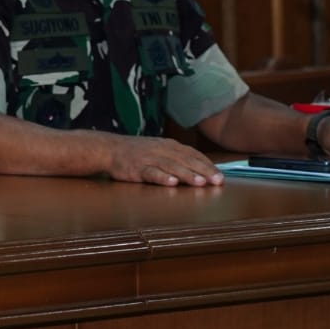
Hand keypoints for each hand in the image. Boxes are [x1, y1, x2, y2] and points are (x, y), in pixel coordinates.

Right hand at [106, 135, 225, 186]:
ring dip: (187, 174)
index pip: (192, 154)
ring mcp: (149, 159)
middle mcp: (161, 150)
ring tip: (200, 182)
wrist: (109, 148)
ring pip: (171, 166)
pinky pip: (151, 172)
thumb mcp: (158, 148)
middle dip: (203, 171)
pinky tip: (171, 183)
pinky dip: (161, 177)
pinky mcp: (136, 168)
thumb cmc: (136, 152)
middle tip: (217, 181)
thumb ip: (176, 156)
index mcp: (168, 145)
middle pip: (185, 160)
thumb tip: (200, 167)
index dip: (207, 164)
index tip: (220, 175)